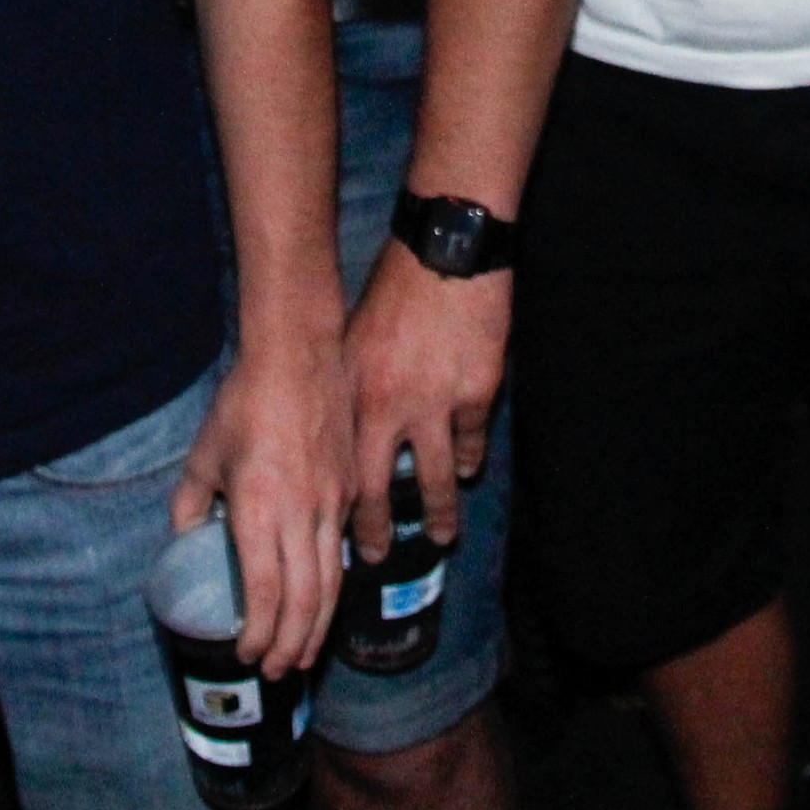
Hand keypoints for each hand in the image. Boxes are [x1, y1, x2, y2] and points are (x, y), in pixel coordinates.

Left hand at [175, 324, 350, 675]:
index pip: (264, 590)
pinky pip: (343, 550)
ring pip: (332, 581)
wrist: (300, 356)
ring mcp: (332, 504)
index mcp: (260, 509)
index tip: (246, 654)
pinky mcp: (350, 491)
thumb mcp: (204, 455)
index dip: (258, 631)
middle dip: (290, 644)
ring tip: (304, 655)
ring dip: (317, 626)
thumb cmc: (244, 404)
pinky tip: (324, 602)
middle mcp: (301, 514)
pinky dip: (334, 587)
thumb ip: (191, 503)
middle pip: (305, 599)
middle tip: (277, 672)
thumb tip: (187, 538)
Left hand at [342, 243, 507, 553]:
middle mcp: (389, 407)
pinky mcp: (477, 392)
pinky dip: (470, 456)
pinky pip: (472, 440)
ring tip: (442, 534)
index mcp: (352, 392)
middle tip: (380, 558)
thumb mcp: (351, 336)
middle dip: (380, 532)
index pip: (337, 467)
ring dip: (439, 511)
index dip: (336, 510)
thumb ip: (345, 387)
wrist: (447, 250)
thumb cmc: (392, 287)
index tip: (334, 537)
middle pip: (381, 490)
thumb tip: (332, 433)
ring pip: (437, 477)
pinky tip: (468, 467)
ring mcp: (437, 403)